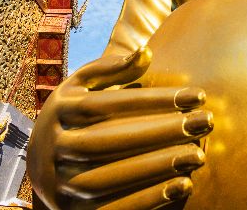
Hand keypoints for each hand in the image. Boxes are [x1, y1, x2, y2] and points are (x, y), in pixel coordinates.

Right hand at [28, 47, 212, 209]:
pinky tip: (183, 185)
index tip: (197, 95)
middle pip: (109, 140)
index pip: (108, 104)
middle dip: (162, 131)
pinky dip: (149, 199)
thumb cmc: (73, 119)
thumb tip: (145, 52)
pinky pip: (113, 208)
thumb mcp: (80, 90)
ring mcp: (60, 185)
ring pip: (111, 178)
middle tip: (204, 122)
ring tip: (198, 155)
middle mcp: (54, 148)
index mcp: (59, 111)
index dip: (154, 99)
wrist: (41, 171)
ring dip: (158, 167)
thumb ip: (109, 70)